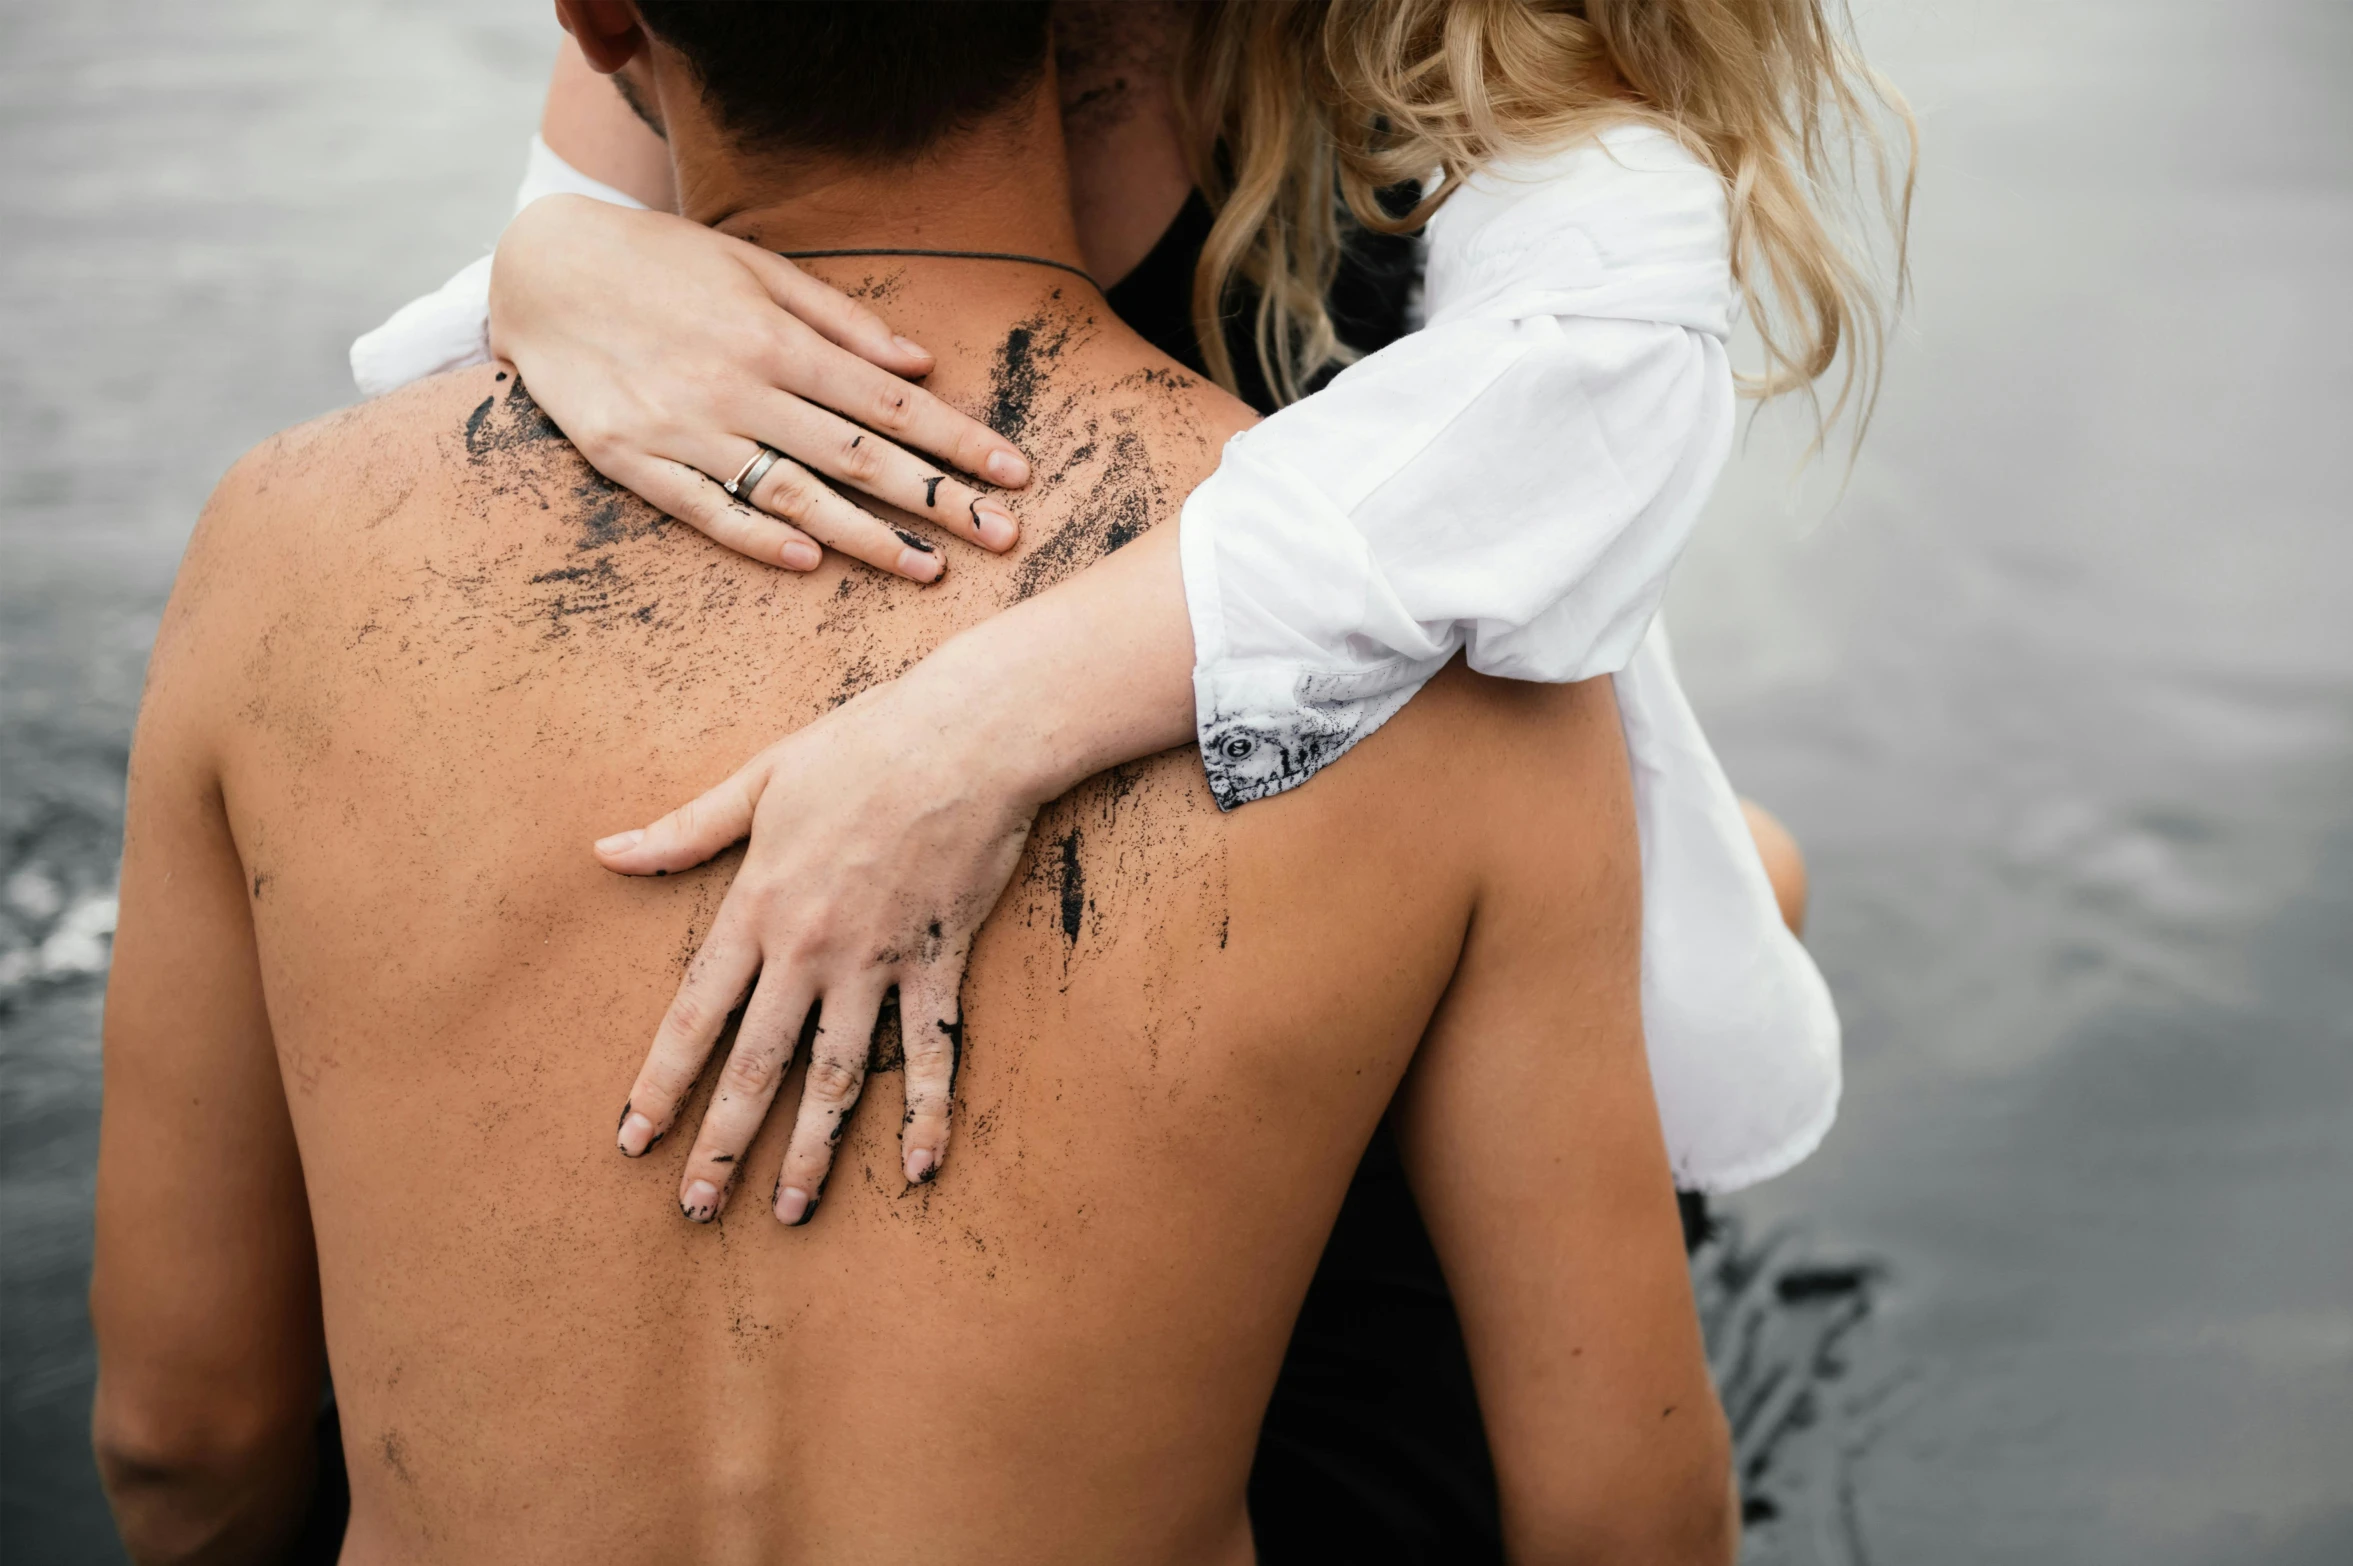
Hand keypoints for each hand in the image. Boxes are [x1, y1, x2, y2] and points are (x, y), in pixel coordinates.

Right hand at [491, 194, 1032, 582]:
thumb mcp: (752, 267)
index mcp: (776, 338)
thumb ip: (838, 321)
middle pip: (858, 455)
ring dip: (866, 536)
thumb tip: (920, 362)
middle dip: (936, 499)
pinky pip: (707, 509)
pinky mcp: (633, 460)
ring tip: (928, 570)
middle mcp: (739, 387)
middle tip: (1002, 536)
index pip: (890, 401)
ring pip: (793, 493)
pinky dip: (758, 537)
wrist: (538, 268)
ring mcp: (684, 428)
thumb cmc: (660, 263)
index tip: (1013, 472)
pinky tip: (812, 563)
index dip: (957, 439)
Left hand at [595, 525, 1199, 1224]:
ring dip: (811, 1152)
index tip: (633, 1140)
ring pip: (835, 1078)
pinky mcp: (936, 964)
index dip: (660, 1084)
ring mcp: (876, 964)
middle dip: (721, 1144)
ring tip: (789, 1212)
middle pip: (755, 1066)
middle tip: (695, 1210)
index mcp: (757, 906)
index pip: (694, 1016)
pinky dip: (926, 1112)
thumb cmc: (862, 745)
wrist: (969, 737)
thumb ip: (685, 830)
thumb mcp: (760, 778)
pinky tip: (918, 1168)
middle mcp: (809, 950)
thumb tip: (606, 852)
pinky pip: (931, 1053)